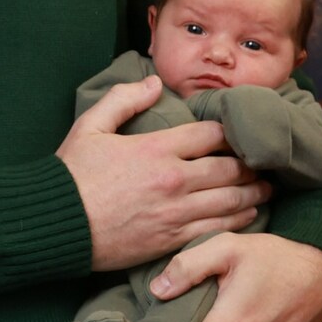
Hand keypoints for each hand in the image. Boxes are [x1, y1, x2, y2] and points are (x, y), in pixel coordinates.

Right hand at [56, 77, 270, 271]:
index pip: (212, 134)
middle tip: (265, 163)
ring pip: (231, 200)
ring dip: (254, 193)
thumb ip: (124, 99)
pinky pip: (217, 229)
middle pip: (231, 168)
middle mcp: (174, 179)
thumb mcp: (91, 126)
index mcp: (157, 148)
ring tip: (267, 188)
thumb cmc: (71, 175)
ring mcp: (176, 212)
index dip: (233, 132)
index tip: (242, 133)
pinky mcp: (173, 239)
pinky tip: (250, 215)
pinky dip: (239, 220)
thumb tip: (155, 82)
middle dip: (253, 165)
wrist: (54, 224)